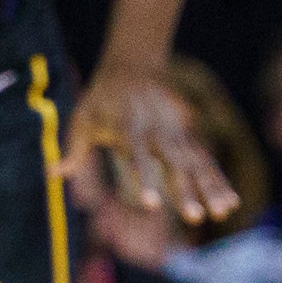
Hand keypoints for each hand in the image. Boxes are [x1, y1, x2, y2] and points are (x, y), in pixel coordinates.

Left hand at [70, 58, 235, 225]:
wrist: (132, 64)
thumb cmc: (102, 99)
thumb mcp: (82, 119)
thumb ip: (74, 150)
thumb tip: (51, 174)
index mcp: (131, 128)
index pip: (139, 157)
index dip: (146, 179)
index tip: (151, 204)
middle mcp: (158, 130)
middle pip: (175, 162)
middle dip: (186, 189)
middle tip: (194, 217)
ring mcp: (177, 132)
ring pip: (198, 161)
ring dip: (211, 186)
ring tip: (222, 212)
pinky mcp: (188, 134)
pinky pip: (206, 159)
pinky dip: (219, 179)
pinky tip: (230, 202)